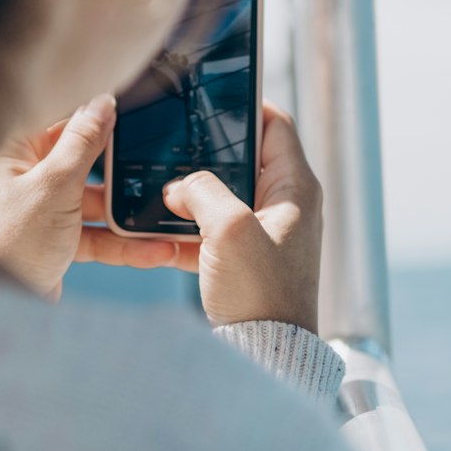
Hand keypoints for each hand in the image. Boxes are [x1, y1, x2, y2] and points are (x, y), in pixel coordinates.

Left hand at [0, 94, 176, 299]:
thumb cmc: (7, 243)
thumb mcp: (53, 185)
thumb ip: (82, 144)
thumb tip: (102, 104)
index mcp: (20, 153)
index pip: (65, 123)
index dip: (99, 118)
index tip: (136, 113)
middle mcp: (33, 179)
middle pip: (89, 165)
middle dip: (124, 173)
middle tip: (159, 170)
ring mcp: (48, 212)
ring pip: (98, 205)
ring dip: (132, 215)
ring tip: (166, 217)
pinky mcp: (61, 243)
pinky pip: (100, 238)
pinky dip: (126, 245)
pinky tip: (155, 249)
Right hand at [163, 103, 321, 331]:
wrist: (264, 354)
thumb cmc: (260, 293)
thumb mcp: (229, 228)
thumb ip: (202, 191)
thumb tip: (179, 185)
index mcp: (295, 188)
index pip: (275, 124)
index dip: (245, 105)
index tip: (210, 95)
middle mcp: (286, 206)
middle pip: (243, 158)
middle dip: (206, 152)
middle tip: (172, 139)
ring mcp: (266, 233)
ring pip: (222, 195)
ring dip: (191, 192)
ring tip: (156, 184)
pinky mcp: (245, 260)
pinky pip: (212, 230)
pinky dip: (187, 228)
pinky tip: (155, 231)